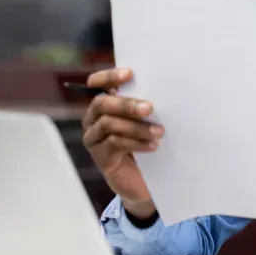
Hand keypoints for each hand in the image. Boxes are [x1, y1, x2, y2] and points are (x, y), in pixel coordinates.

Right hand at [82, 67, 161, 219]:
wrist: (144, 180)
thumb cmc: (146, 141)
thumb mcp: (146, 120)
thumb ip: (144, 105)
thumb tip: (162, 88)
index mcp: (104, 104)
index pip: (98, 84)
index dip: (109, 77)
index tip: (129, 73)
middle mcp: (93, 119)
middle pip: (102, 103)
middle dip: (126, 104)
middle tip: (150, 108)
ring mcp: (94, 139)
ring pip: (108, 124)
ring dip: (136, 126)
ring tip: (159, 132)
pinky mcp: (100, 158)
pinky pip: (114, 144)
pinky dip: (135, 143)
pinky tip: (152, 146)